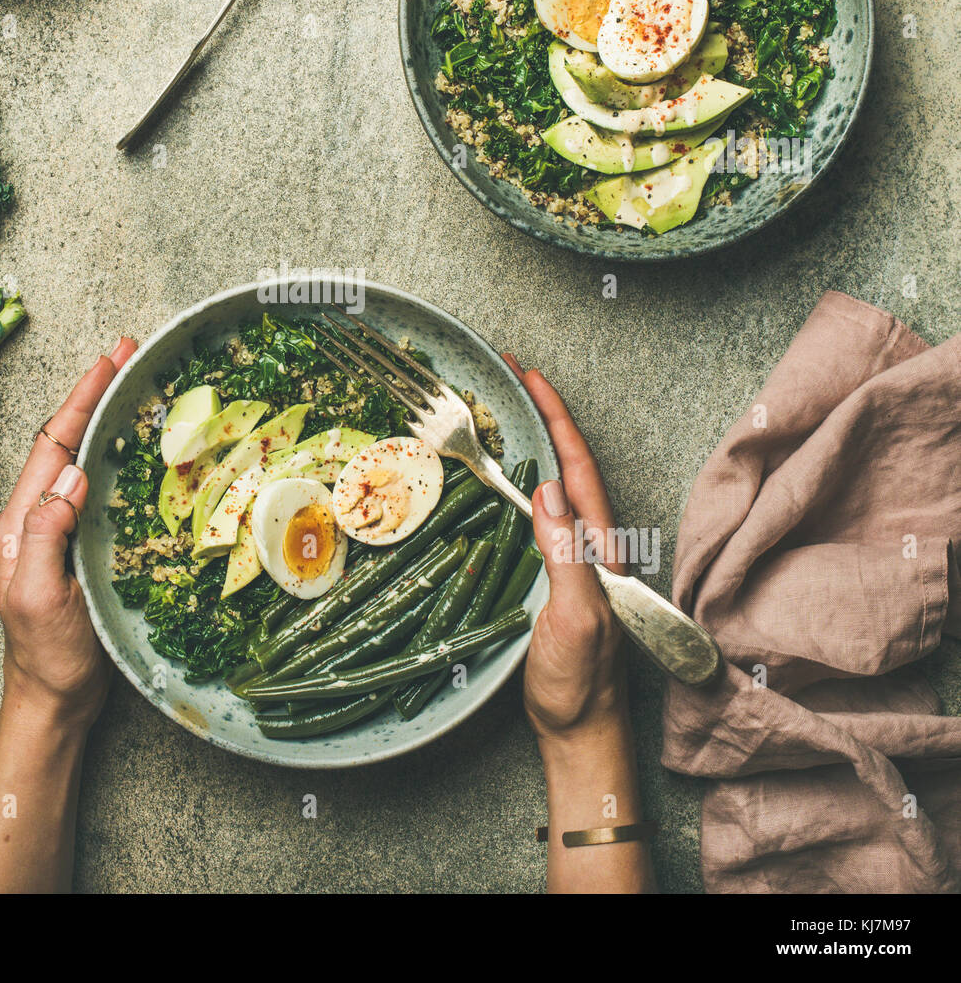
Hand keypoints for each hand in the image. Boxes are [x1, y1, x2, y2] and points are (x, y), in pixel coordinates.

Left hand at [0, 337, 136, 729]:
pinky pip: (97, 488)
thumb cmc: (46, 659)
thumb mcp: (38, 597)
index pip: (51, 445)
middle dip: (93, 393)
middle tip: (128, 354)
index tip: (110, 360)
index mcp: (19, 523)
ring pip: (80, 459)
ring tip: (134, 385)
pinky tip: (138, 448)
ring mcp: (55, 532)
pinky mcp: (78, 547)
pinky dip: (116, 456)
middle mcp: (33, 519)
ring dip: (105, 418)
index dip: (80, 399)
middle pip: (63, 441)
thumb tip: (70, 474)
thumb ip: (44, 535)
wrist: (53, 703)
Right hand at [503, 356, 625, 742]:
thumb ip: (567, 557)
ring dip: (537, 442)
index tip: (531, 376)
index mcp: (603, 548)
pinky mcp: (556, 577)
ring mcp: (576, 562)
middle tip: (512, 377)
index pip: (579, 468)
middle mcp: (594, 546)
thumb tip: (547, 491)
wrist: (581, 734)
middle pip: (571, 465)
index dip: (557, 418)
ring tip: (508, 410)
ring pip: (557, 487)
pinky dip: (524, 481)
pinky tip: (507, 478)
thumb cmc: (580, 684)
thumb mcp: (575, 619)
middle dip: (546, 415)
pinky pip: (541, 515)